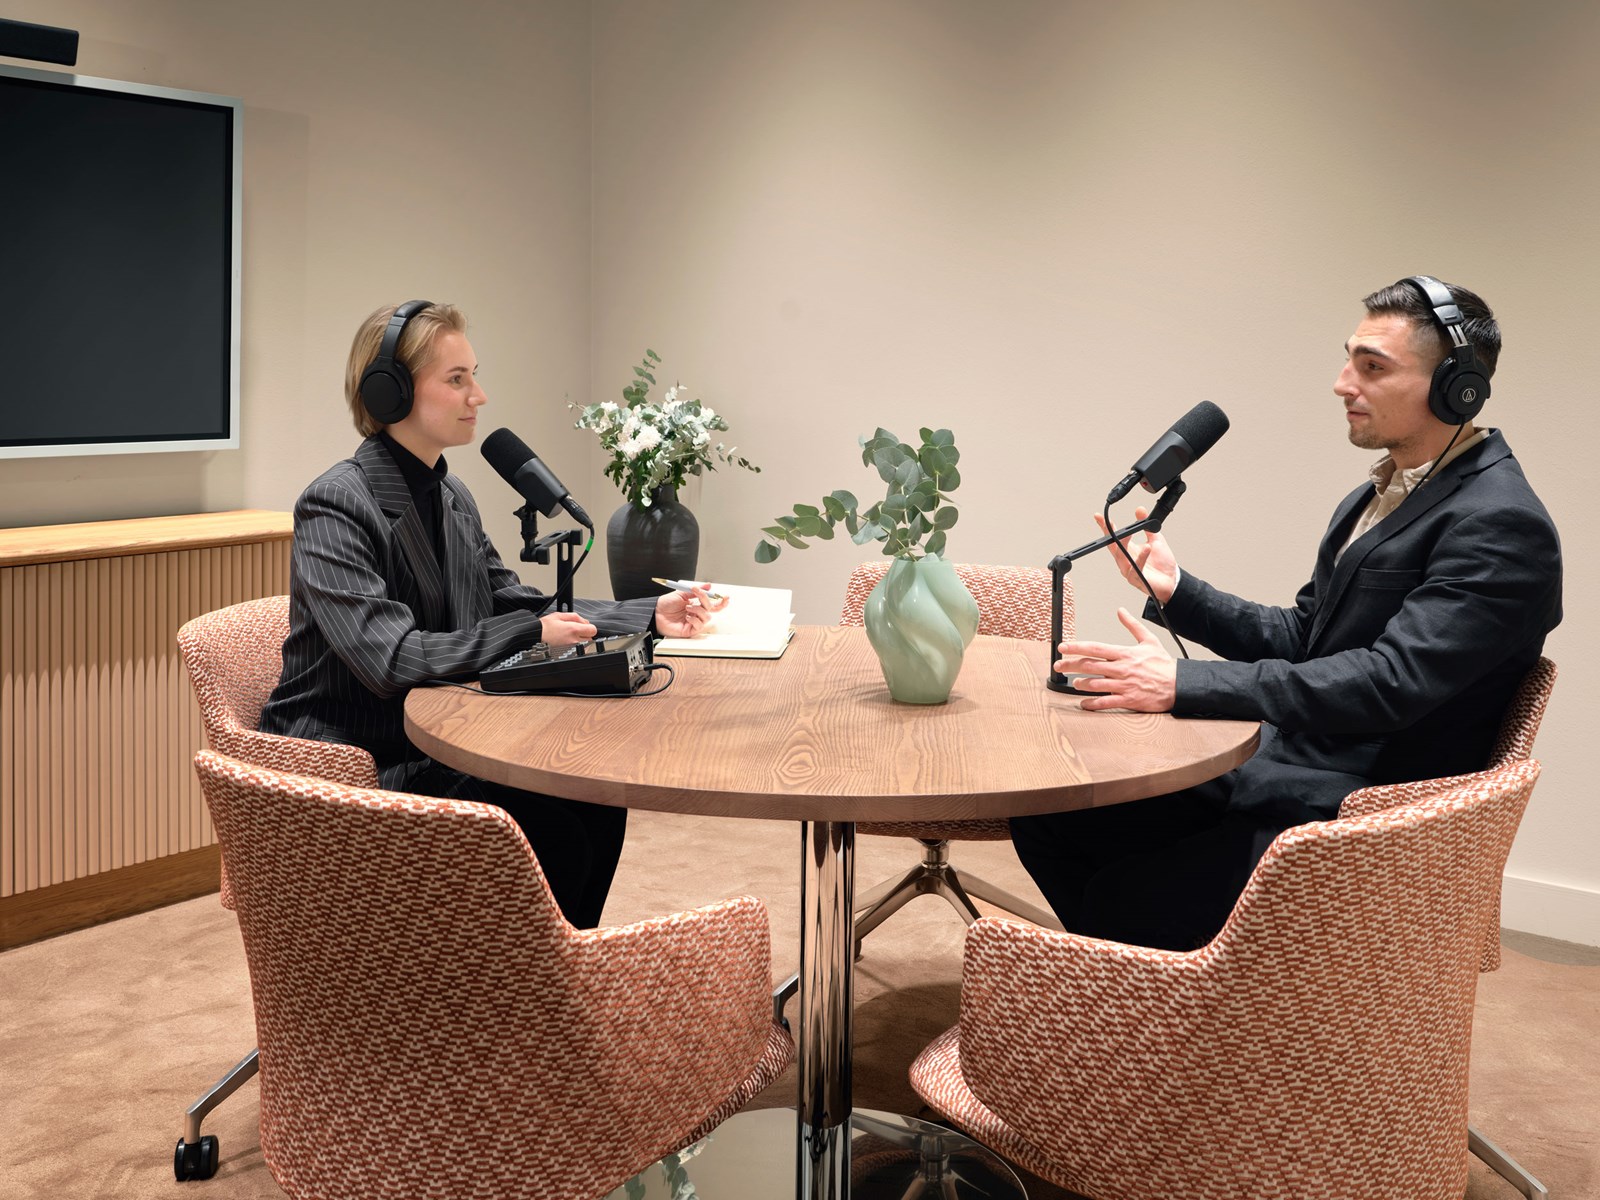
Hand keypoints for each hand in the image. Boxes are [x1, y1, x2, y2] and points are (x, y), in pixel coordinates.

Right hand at [539, 610, 597, 646]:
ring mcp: (571, 649)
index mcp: (573, 629)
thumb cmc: (544, 627)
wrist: (534, 637)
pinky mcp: (567, 654)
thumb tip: (585, 621)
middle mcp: (574, 640)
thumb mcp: (559, 615)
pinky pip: (578, 651)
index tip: (584, 627)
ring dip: (582, 642)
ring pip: (585, 646)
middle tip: (575, 632)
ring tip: (570, 638)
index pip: (593, 630)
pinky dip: (576, 648)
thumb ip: (575, 617)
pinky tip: (568, 644)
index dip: (589, 627)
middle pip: (590, 638)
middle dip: (585, 634)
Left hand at [654, 586, 728, 637]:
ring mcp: (694, 622)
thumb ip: (695, 590)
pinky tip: (686, 616)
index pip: (712, 604)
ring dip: (698, 610)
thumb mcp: (681, 593)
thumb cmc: (666, 604)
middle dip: (707, 601)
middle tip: (698, 595)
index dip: (720, 601)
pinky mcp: (690, 630)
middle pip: (711, 609)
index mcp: (696, 604)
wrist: (655, 612)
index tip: (725, 597)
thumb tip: (708, 585)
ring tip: (687, 607)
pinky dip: (694, 619)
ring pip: (706, 617)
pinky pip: (699, 626)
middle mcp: (697, 613)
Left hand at [1055, 608, 1176, 711]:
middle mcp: (1121, 669)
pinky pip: (1105, 702)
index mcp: (1124, 654)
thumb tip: (1121, 611)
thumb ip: (1132, 625)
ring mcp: (1124, 685)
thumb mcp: (1149, 640)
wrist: (1179, 685)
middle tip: (1058, 666)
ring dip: (1080, 683)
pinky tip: (1083, 703)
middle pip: (1089, 666)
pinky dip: (1092, 703)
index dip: (1076, 647)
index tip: (1063, 647)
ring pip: (1095, 684)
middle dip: (1071, 665)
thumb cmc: (1163, 664)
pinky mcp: (1128, 700)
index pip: (1095, 648)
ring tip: (1073, 683)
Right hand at [1094, 506, 1178, 602]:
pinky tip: (1146, 549)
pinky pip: (1135, 569)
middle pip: (1113, 546)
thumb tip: (1140, 510)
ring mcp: (1129, 571)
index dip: (1105, 527)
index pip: (1114, 537)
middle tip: (1110, 524)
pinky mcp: (1137, 579)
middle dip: (1110, 534)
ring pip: (1121, 557)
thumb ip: (1147, 526)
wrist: (1172, 581)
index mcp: (1128, 550)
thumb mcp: (1156, 539)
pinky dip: (1140, 558)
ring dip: (1124, 545)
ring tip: (1129, 534)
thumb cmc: (1162, 565)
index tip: (1099, 517)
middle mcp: (1126, 561)